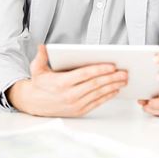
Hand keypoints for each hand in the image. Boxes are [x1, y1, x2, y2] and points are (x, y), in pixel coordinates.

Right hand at [6, 45, 127, 116]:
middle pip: (95, 84)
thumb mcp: (36, 69)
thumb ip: (41, 57)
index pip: (85, 74)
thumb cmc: (39, 84)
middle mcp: (69, 95)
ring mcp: (75, 104)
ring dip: (113, 87)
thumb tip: (42, 46)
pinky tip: (115, 90)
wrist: (34, 104)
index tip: (112, 66)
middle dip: (112, 78)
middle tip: (124, 72)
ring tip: (123, 80)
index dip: (99, 70)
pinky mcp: (79, 111)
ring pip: (98, 94)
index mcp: (61, 83)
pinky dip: (107, 96)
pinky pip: (97, 103)